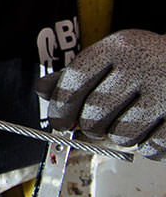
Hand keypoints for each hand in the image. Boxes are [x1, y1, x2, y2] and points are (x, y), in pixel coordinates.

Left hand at [36, 29, 165, 158]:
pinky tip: (151, 127)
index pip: (75, 80)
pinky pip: (150, 148)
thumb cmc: (148, 62)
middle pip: (93, 116)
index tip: (58, 122)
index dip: (61, 105)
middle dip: (90, 125)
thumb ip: (78, 73)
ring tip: (130, 119)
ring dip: (119, 135)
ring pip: (120, 136)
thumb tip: (43, 90)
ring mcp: (165, 94)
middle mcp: (143, 67)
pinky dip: (146, 145)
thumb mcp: (114, 56)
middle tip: (100, 120)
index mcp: (120, 47)